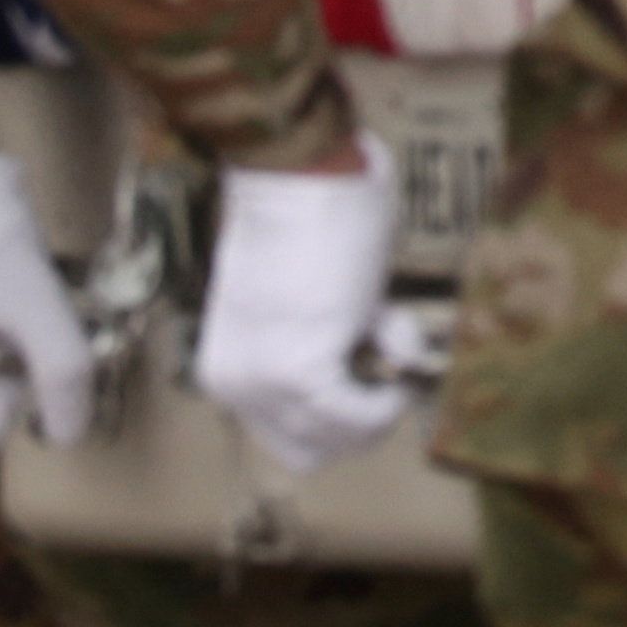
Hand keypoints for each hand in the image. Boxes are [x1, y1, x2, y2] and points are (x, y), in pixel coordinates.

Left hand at [203, 142, 431, 481]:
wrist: (298, 174)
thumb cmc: (309, 216)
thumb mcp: (317, 299)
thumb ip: (343, 340)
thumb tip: (401, 361)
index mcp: (225, 368)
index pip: (286, 437)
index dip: (340, 413)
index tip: (371, 370)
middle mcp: (232, 384)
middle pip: (311, 452)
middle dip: (361, 417)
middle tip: (385, 363)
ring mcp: (261, 381)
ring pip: (340, 442)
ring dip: (380, 403)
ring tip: (388, 339)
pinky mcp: (299, 369)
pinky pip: (359, 418)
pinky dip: (388, 397)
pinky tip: (396, 346)